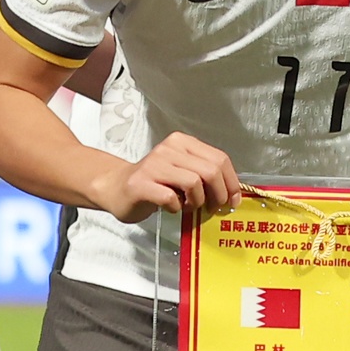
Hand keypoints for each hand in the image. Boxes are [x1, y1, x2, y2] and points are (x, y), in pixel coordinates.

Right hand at [95, 133, 238, 222]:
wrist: (116, 187)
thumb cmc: (154, 183)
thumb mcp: (182, 171)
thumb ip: (204, 176)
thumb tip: (232, 194)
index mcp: (182, 142)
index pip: (219, 158)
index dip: (231, 182)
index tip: (233, 200)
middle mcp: (169, 149)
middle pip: (210, 171)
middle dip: (218, 195)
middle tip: (213, 208)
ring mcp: (154, 165)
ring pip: (193, 183)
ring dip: (197, 202)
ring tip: (189, 207)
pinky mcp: (141, 184)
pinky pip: (171, 198)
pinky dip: (177, 208)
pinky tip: (172, 208)